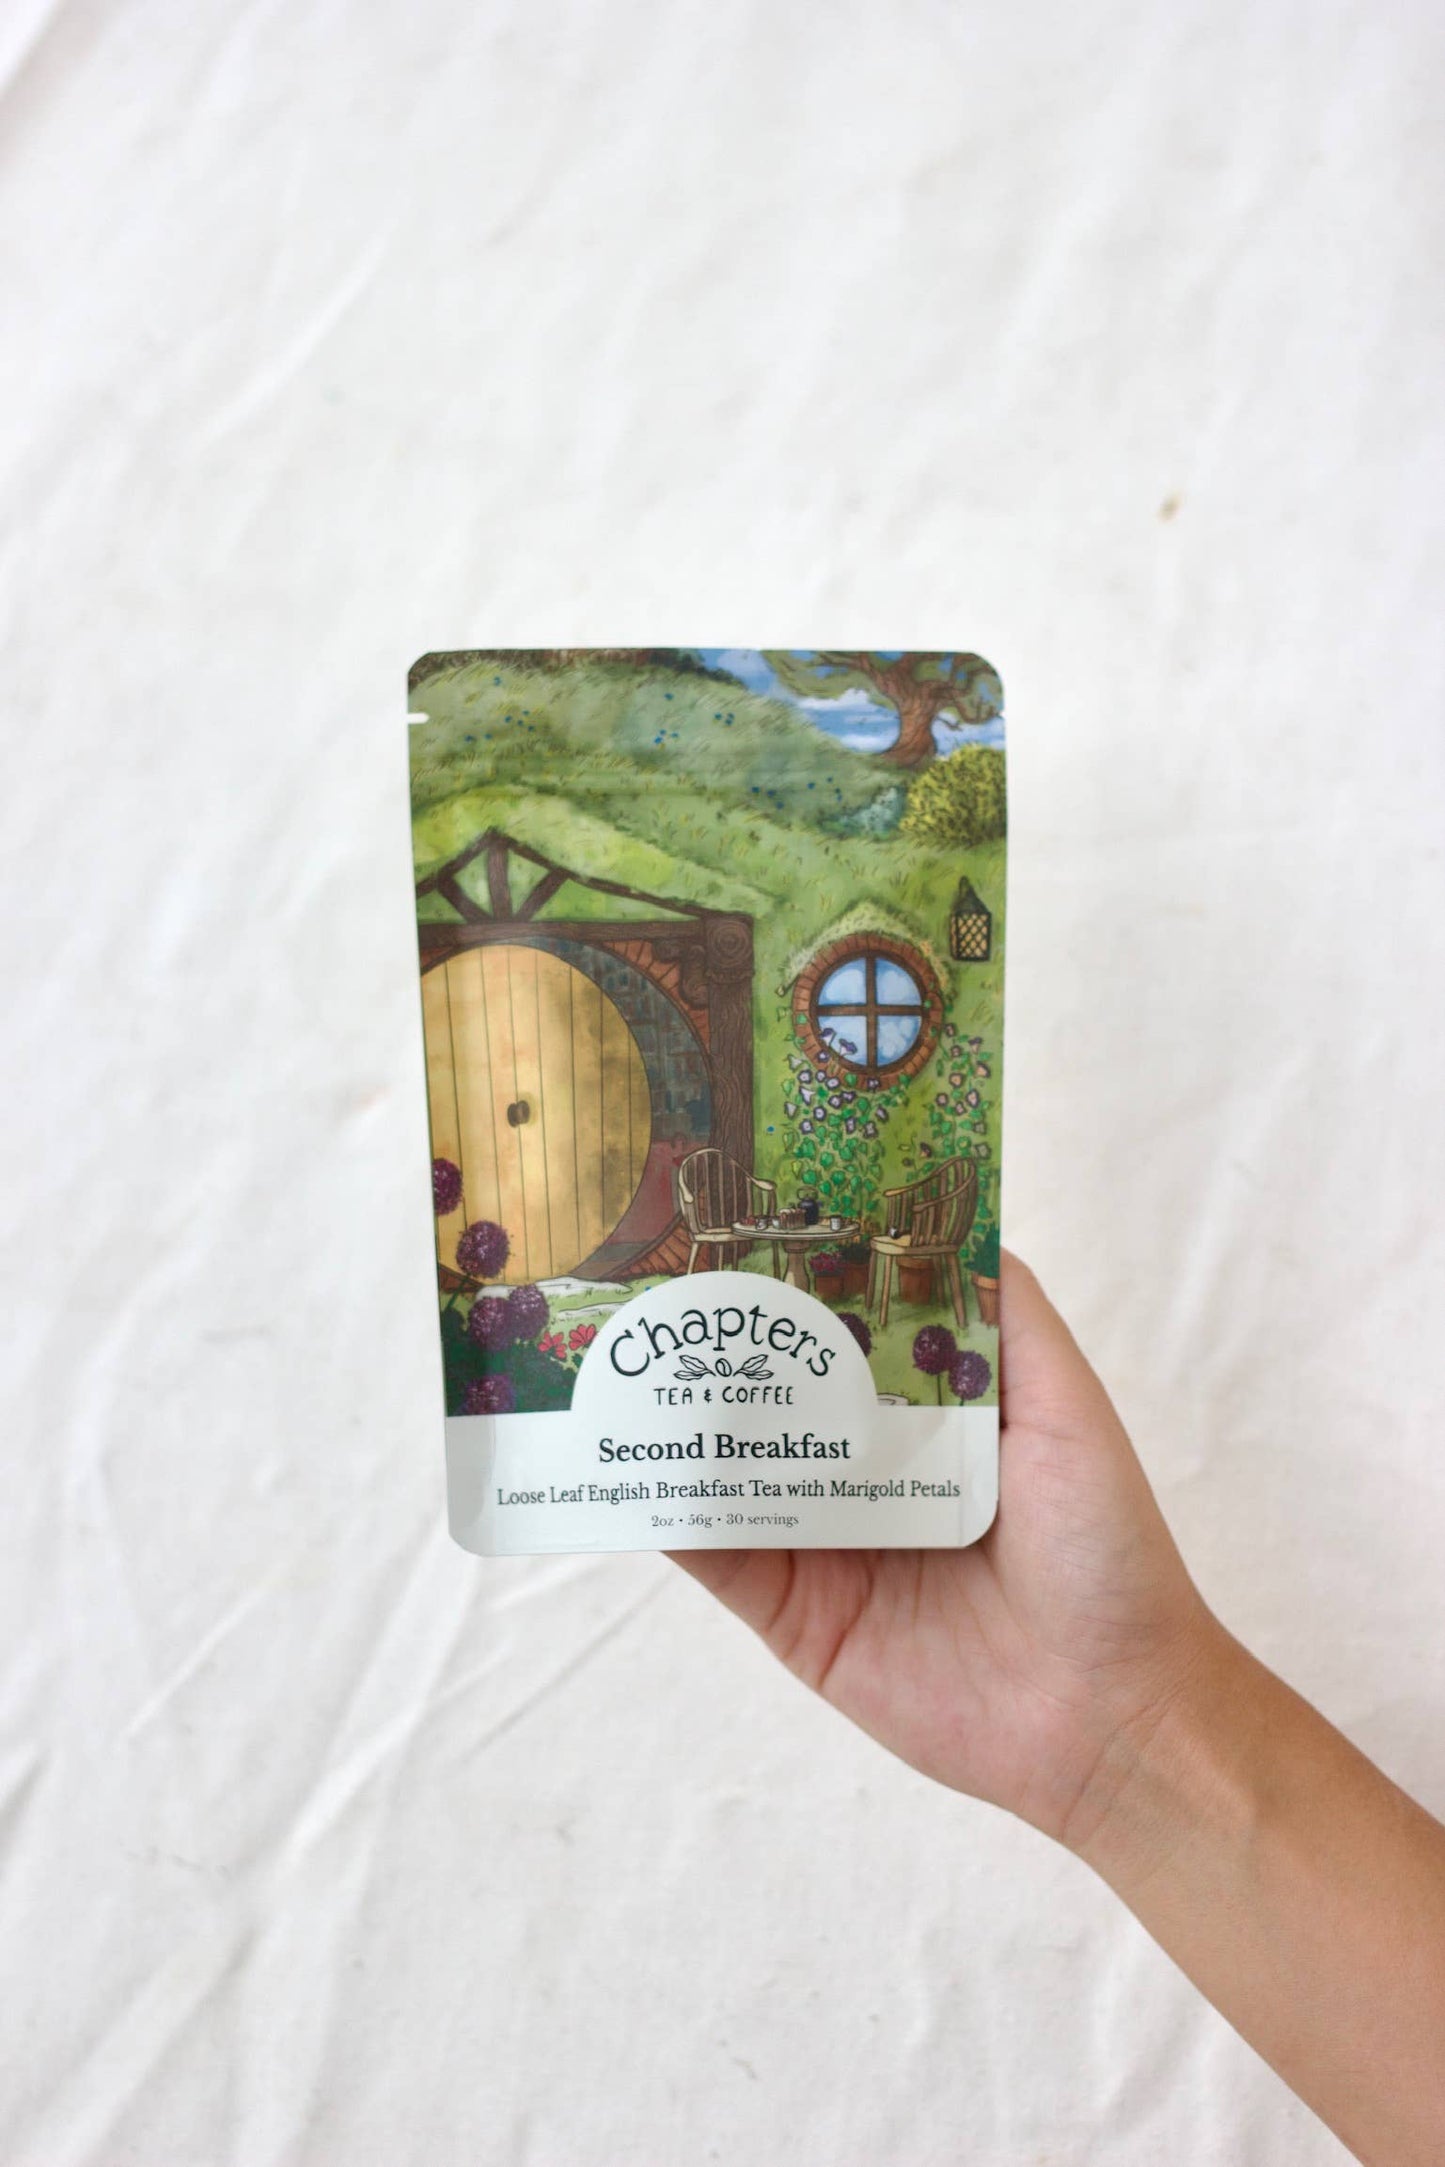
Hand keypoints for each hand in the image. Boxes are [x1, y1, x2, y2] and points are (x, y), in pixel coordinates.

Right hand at [672, 1251, 1218, 1848]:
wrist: (1110, 1713)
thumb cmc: (1105, 1550)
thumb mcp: (1068, 1408)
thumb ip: (1007, 1317)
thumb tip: (948, 1220)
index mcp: (925, 1415)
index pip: (841, 1333)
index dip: (793, 1280)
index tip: (730, 1216)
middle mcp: (864, 1470)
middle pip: (771, 1396)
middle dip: (713, 1346)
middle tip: (641, 1280)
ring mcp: (822, 1543)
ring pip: (729, 1468)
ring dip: (673, 1421)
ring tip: (606, 1356)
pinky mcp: (793, 1616)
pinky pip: (716, 1556)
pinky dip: (665, 1514)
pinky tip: (622, 1463)